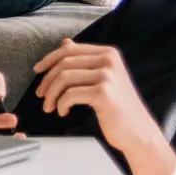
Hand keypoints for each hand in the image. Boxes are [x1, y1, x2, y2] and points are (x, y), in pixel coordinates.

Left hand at [33, 40, 164, 156]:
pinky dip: (61, 104)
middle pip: (64, 63)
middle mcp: (109, 60)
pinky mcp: (104, 93)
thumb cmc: (118, 107)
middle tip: (41, 96)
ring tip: (50, 108)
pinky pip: (70, 94)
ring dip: (52, 95)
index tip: (37, 71)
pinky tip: (63, 112)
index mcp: (108, 53)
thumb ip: (84, 61)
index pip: (70, 50)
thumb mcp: (102, 79)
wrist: (138, 132)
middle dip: (47, 80)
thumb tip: (65, 42)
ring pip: (64, 78)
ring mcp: (108, 75)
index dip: (49, 59)